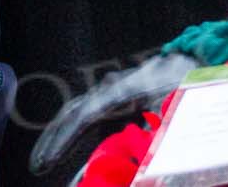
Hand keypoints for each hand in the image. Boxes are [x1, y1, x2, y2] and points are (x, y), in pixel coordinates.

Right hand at [30, 52, 197, 174]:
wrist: (189, 60)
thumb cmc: (182, 83)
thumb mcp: (174, 106)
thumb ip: (158, 132)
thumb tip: (145, 161)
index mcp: (121, 91)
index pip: (82, 117)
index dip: (63, 140)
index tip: (48, 161)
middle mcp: (109, 88)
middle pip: (70, 113)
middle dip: (52, 139)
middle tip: (38, 166)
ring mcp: (109, 91)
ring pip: (73, 111)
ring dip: (57, 135)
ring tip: (43, 162)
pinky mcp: (113, 96)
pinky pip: (84, 113)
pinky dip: (70, 131)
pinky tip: (62, 148)